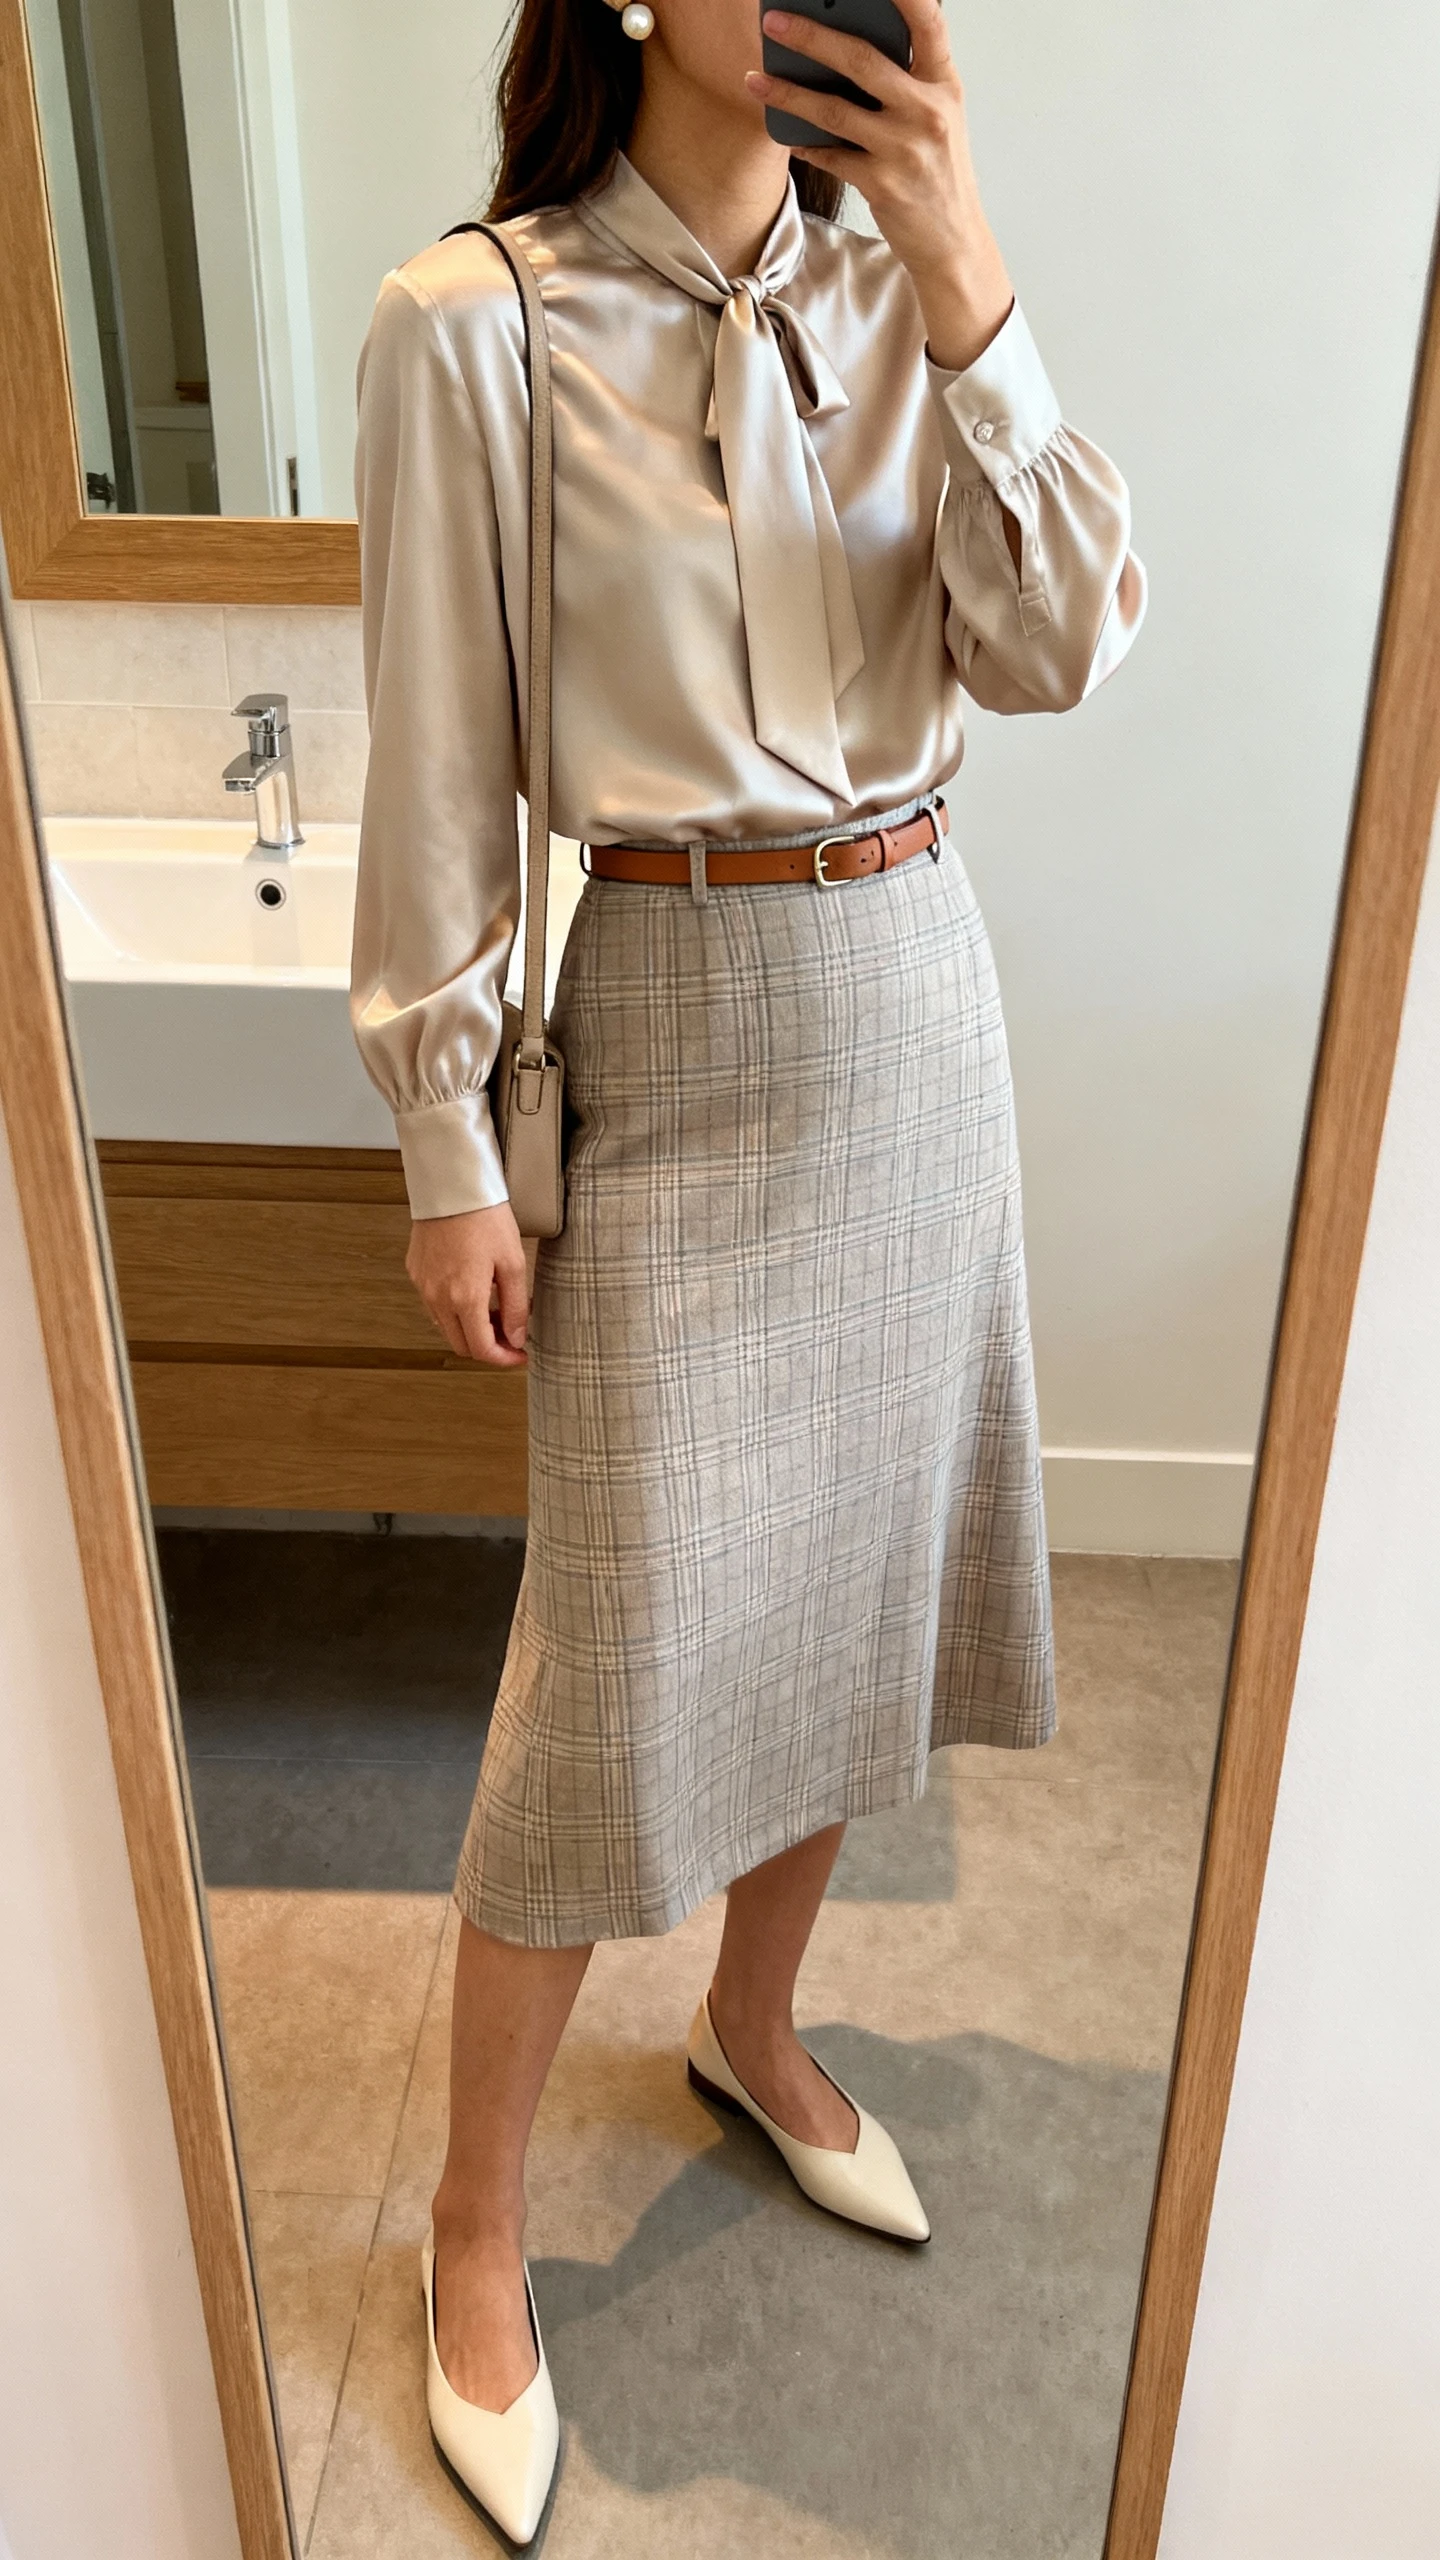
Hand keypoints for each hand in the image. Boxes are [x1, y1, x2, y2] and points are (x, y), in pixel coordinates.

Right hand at [406, 1201, 529, 1368]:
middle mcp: (438, 1297)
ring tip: (494, 1308)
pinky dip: (454, 1310)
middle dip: (487, 1346)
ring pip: (446, 1327)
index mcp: (465, 1298)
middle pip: (461, 1345)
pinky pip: (434, 1305)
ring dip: (470, 1328)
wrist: (452, 1185)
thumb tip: (516, 1337)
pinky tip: (473, 1291)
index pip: (481, 1350)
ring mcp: (423, 1286)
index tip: (519, 1355)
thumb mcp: (513, 1263)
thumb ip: (516, 1307)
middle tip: (510, 1332)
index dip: (503, 1359)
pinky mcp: (416, 1273)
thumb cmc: (484, 1217)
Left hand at [746, 2, 1013, 372]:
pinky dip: (804, 143)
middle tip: (773, 21)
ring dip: (788, 93)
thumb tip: (847, 47)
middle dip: (810, 35)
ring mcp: (904, 149)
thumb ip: (909, 79)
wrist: (953, 241)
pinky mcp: (881, 185)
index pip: (928, 21)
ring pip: (833, 110)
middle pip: (861, 60)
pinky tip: (784, 131)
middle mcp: (927, 112)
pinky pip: (829, 155)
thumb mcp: (940, 116)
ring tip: (755, 79)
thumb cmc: (939, 172)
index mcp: (945, 84)